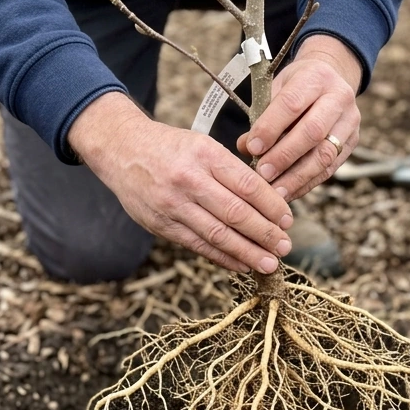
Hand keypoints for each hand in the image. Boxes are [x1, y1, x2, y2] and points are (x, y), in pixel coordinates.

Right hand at [69, 93, 292, 274]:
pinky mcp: (161, 224)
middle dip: (265, 234)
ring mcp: (173, 205)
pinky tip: (241, 265)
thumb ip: (230, 171)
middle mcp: (189, 180)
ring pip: (217, 235)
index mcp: (204, 154)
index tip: (288, 220)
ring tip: (268, 263)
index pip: (247, 185)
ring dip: (247, 253)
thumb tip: (268, 202)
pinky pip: (198, 246)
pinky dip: (222, 258)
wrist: (121, 149)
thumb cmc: (171, 148)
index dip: (272, 206)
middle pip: (235, 213)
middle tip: (285, 247)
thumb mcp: (202, 145)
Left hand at [237, 34, 362, 201]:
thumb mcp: (276, 89)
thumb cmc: (297, 86)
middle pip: (313, 132)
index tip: (252, 148)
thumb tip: (244, 147)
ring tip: (275, 192)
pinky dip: (307, 184)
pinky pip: (329, 169)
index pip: (292, 104)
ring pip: (325, 155)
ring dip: (297, 177)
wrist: (331, 79)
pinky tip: (288, 193)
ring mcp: (349, 122)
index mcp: (316, 77)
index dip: (271, 128)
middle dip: (285, 156)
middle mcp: (339, 98)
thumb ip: (261, 116)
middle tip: (262, 174)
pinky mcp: (352, 143)